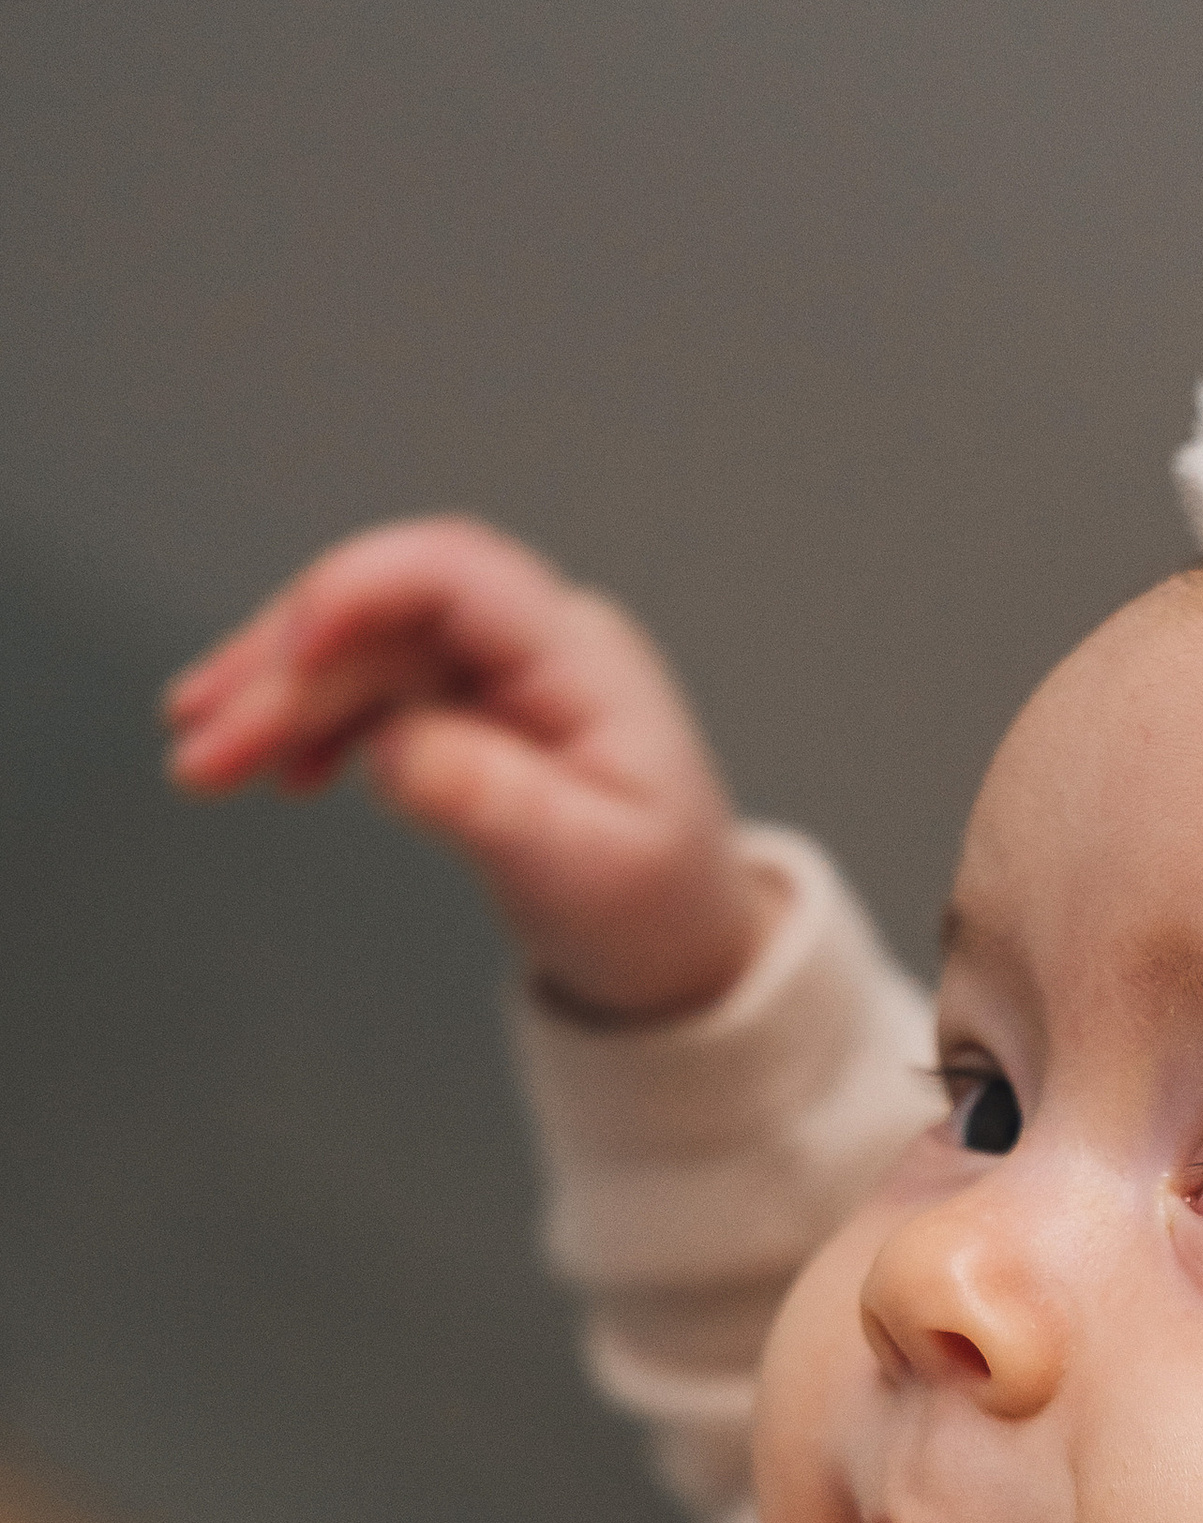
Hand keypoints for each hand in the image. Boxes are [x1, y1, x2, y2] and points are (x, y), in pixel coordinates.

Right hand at [163, 518, 770, 1018]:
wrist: (681, 947)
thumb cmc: (654, 905)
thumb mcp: (584, 868)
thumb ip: (489, 803)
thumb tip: (390, 749)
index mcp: (581, 658)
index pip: (455, 574)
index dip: (358, 591)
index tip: (288, 655)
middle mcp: (535, 643)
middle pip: (384, 614)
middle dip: (281, 670)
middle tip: (201, 744)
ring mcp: (496, 671)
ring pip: (360, 649)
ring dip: (273, 695)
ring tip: (201, 760)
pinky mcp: (463, 707)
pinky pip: (369, 690)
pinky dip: (310, 724)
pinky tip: (274, 772)